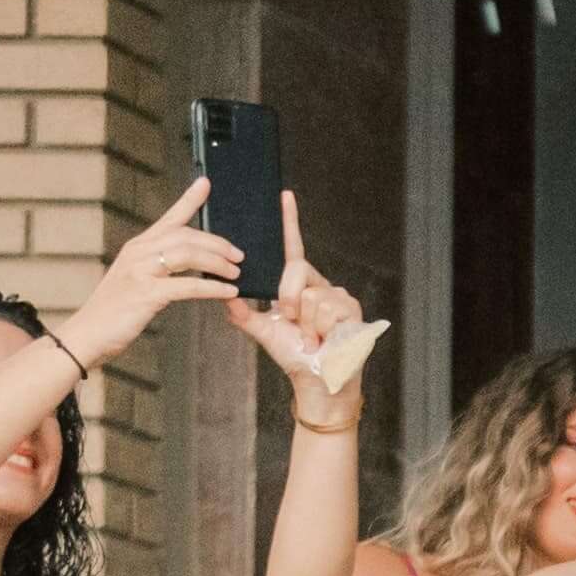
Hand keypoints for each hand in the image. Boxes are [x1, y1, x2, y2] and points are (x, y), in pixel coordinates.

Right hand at [57, 184, 245, 370]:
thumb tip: (189, 263)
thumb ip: (158, 268)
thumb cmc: (116, 310)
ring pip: (187, 254)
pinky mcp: (146, 293)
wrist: (88, 333)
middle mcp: (138, 253)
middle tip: (239, 255)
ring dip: (217, 263)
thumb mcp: (136, 281)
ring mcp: (140, 271)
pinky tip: (228, 292)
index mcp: (138, 247)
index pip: (169, 218)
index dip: (189, 199)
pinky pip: (187, 285)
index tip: (206, 183)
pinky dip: (212, 287)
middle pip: (185, 236)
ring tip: (236, 273)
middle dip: (217, 243)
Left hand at [221, 194, 366, 415]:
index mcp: (297, 283)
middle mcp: (318, 284)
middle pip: (297, 269)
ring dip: (306, 321)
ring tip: (311, 336)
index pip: (292, 246)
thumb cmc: (294, 355)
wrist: (316, 379)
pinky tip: (325, 338)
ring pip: (311, 294)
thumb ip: (243, 313)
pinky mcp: (352, 308)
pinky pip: (327, 307)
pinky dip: (321, 327)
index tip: (284, 196)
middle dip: (288, 297)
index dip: (289, 221)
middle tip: (293, 321)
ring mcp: (337, 295)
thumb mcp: (263, 331)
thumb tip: (224, 298)